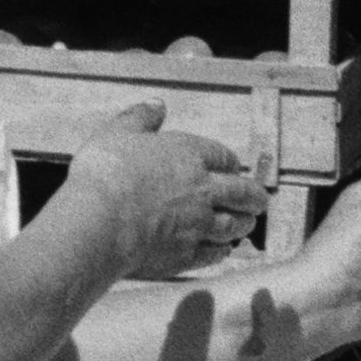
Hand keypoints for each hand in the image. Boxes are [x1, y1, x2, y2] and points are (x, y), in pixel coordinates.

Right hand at [59, 107, 262, 277]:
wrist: (99, 222)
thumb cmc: (105, 174)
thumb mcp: (117, 133)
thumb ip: (140, 118)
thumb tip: (157, 104)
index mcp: (189, 155)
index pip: (222, 157)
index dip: (230, 164)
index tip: (233, 169)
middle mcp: (202, 190)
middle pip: (241, 194)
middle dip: (254, 197)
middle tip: (261, 201)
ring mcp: (198, 225)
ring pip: (233, 226)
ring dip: (243, 225)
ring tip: (247, 225)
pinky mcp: (186, 255)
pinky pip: (213, 255)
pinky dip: (220, 252)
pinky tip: (221, 251)